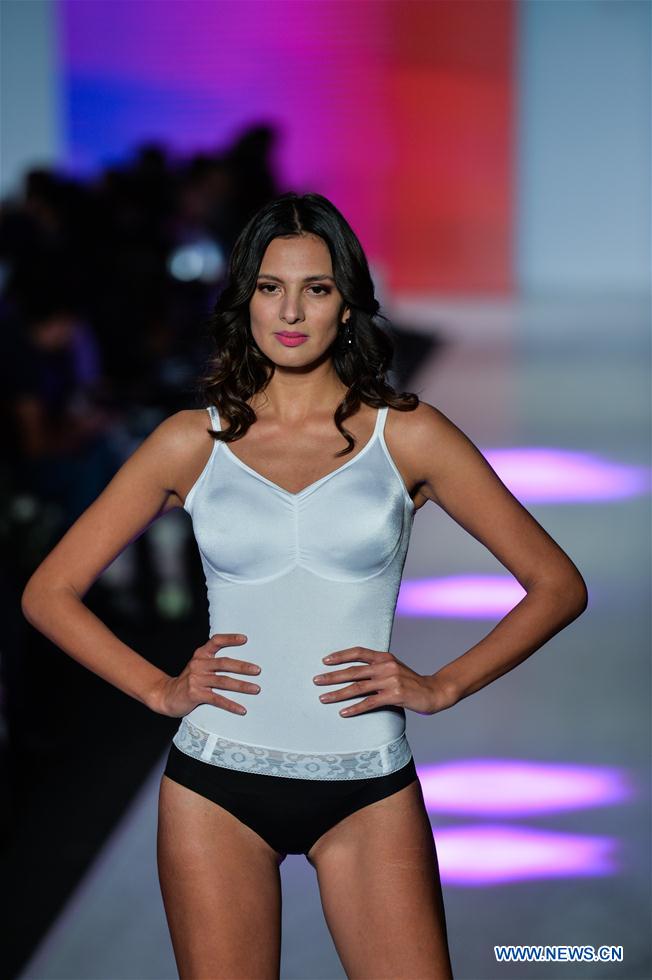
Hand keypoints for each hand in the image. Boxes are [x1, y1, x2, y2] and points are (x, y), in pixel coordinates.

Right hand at [153, 633, 260, 717]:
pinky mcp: (195, 694)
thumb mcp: (199, 666)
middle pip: (224, 663)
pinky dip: (231, 705)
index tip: (245, 639)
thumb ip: (214, 661)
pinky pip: (217, 699)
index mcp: (201, 655)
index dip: (230, 639)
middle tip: (258, 670)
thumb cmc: (189, 681)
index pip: (216, 641)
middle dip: (242, 667)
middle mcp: (199, 664)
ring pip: (223, 681)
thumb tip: (241, 663)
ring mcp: (196, 679)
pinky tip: (242, 709)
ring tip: (255, 689)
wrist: (166, 696)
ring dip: (242, 686)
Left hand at [312, 647, 452, 717]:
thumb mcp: (394, 668)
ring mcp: (390, 681)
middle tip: (316, 681)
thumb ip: (377, 667)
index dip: (341, 655)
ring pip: (358, 687)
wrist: (434, 692)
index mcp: (384, 657)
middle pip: (353, 671)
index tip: (325, 661)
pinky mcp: (394, 695)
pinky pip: (370, 702)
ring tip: (323, 698)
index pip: (358, 652)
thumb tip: (354, 671)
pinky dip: (355, 708)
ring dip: (338, 693)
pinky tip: (343, 713)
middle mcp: (386, 666)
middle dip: (332, 676)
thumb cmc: (410, 682)